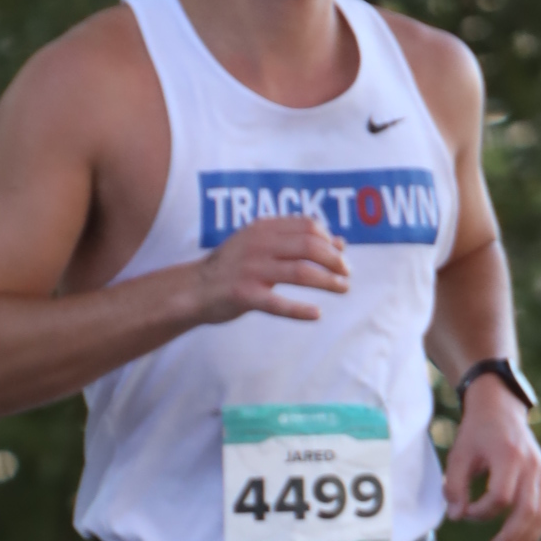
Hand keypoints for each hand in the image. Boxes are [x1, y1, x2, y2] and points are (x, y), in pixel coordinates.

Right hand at [192, 213, 350, 326]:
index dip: (329, 240)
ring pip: (301, 272)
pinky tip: (316, 314)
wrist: (193, 289)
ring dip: (328, 281)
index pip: (307, 226)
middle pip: (309, 247)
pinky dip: (300, 310)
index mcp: (263, 228)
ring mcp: (251, 270)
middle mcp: (258, 244)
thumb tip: (341, 243)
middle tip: (347, 274)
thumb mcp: (263, 246)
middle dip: (334, 261)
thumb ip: (297, 242)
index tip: (340, 256)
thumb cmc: (233, 267)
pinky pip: (278, 303)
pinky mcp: (243, 295)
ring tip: (343, 289)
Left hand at [442, 380, 540, 540]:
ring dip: (524, 540)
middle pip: (527, 510)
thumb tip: (456, 516)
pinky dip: (534, 531)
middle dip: (510, 537)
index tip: (465, 512)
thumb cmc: (476, 433)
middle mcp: (531, 465)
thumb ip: (453, 486)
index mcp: (509, 456)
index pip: (500, 496)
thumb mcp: (458, 455)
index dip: (481, 512)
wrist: (501, 409)